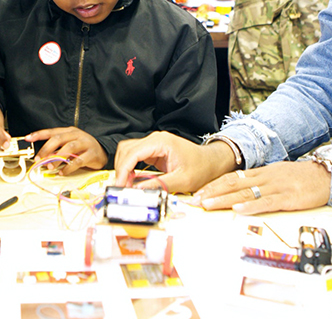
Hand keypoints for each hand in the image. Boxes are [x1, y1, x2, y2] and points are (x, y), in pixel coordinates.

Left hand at [24, 127, 106, 175]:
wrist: (103, 150)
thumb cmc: (83, 148)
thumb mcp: (70, 144)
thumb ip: (57, 149)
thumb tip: (42, 157)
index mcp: (69, 131)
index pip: (52, 131)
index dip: (39, 134)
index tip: (28, 138)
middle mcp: (77, 135)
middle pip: (59, 138)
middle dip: (47, 149)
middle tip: (39, 158)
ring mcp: (85, 143)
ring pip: (69, 148)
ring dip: (57, 158)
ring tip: (50, 167)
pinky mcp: (92, 154)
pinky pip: (79, 160)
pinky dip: (69, 167)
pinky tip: (63, 172)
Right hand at [113, 132, 237, 192]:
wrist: (211, 162)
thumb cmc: (201, 168)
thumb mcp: (182, 180)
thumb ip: (159, 185)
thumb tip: (138, 192)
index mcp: (161, 142)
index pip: (133, 153)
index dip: (123, 170)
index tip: (119, 185)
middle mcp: (155, 139)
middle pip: (126, 150)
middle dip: (121, 169)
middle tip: (121, 188)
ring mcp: (153, 144)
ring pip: (128, 152)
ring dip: (124, 168)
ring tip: (126, 185)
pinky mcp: (153, 151)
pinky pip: (135, 157)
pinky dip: (130, 168)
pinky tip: (132, 180)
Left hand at [192, 161, 330, 214]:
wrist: (327, 174)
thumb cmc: (302, 177)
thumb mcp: (277, 176)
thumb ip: (260, 182)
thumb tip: (240, 191)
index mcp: (262, 172)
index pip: (232, 177)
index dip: (214, 185)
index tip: (198, 193)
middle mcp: (265, 177)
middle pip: (233, 183)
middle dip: (212, 192)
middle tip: (195, 200)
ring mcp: (276, 186)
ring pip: (246, 192)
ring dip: (225, 199)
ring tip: (208, 204)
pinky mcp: (288, 197)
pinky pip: (267, 202)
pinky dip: (252, 206)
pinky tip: (239, 209)